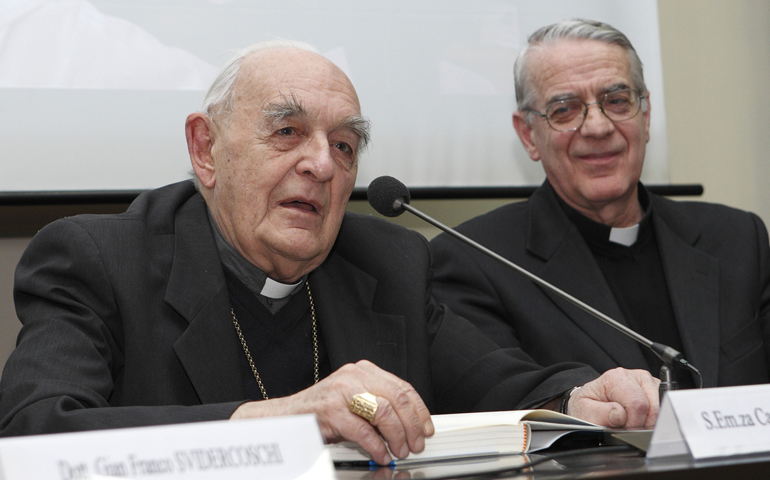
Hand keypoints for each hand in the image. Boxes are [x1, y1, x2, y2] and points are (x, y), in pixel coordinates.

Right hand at [230, 360, 433, 464]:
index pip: (402, 387)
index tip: (426, 427)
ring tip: (399, 451)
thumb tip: (410, 424)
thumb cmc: (322, 412)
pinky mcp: (331, 410)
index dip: (419, 410)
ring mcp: (341, 391)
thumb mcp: (354, 401)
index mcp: (363, 371)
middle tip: (416, 444)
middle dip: (412, 425)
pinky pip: (363, 430)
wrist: (286, 417)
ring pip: (383, 411)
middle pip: (397, 398)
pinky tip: (380, 455)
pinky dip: (376, 446)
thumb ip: (379, 404)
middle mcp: (354, 376)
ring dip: (397, 436)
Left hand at [568, 367, 659, 428]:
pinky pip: (664, 408)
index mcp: (617, 377)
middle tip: (626, 426)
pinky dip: (654, 418)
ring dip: (649, 421)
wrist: (591, 402)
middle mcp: (635, 376)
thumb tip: (620, 415)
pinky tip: (641, 419)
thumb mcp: (585, 411)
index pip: (637, 404)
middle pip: (652, 407)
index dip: (632, 423)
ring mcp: (648, 382)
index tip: (623, 428)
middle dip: (642, 423)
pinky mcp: (656, 390)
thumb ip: (601, 414)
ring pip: (661, 408)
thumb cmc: (589, 405)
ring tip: (632, 422)